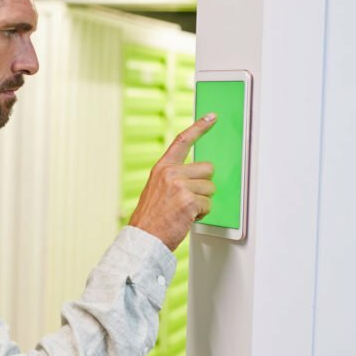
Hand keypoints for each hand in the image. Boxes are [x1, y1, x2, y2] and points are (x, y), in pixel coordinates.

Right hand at [128, 114, 216, 250]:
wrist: (144, 238)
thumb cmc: (151, 218)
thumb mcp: (157, 189)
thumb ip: (175, 178)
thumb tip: (199, 176)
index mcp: (162, 168)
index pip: (182, 141)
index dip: (199, 127)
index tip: (211, 117)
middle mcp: (170, 173)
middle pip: (207, 169)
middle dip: (203, 185)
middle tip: (188, 199)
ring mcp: (180, 185)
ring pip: (210, 188)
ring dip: (202, 202)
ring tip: (184, 210)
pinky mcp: (188, 200)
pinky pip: (208, 204)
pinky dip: (201, 214)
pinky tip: (186, 218)